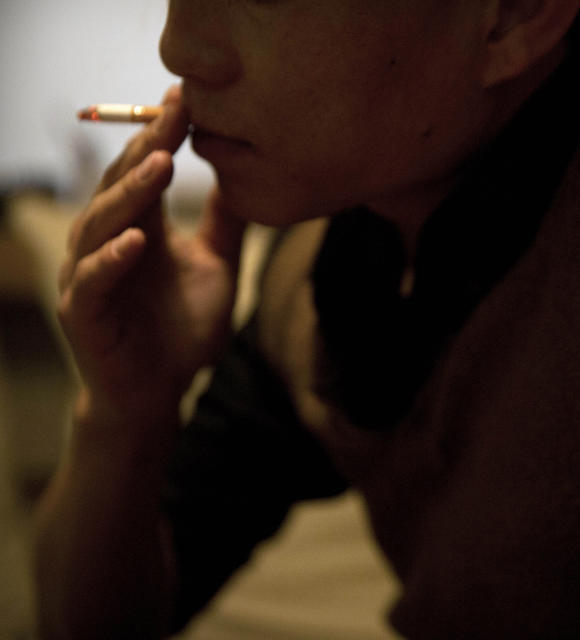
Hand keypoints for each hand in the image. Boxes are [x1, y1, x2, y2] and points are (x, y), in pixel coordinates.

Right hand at [57, 86, 245, 429]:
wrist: (161, 391)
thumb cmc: (184, 329)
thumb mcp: (216, 265)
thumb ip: (225, 222)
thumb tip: (246, 172)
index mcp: (138, 225)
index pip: (145, 169)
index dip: (165, 134)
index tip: (191, 99)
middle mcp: (106, 241)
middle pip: (121, 184)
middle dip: (148, 145)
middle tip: (178, 112)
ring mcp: (89, 275)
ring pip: (102, 222)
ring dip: (130, 193)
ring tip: (160, 161)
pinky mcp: (83, 313)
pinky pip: (94, 281)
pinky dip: (113, 260)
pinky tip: (138, 239)